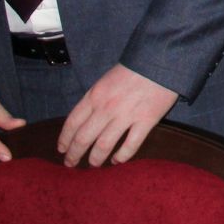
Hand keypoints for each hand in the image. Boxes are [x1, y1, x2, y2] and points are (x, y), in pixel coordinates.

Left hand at [57, 64, 178, 167]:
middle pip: (83, 138)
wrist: (161, 59)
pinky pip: (130, 145)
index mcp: (95, 95)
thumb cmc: (133, 69)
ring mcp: (126, 115)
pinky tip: (118, 160)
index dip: (64, 139)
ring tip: (94, 164)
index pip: (72, 123)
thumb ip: (95, 99)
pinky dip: (122, 156)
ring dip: (96, 159)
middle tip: (71, 163)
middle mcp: (106, 108)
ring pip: (104, 146)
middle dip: (74, 154)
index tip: (62, 149)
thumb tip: (86, 120)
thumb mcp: (106, 79)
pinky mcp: (146, 120)